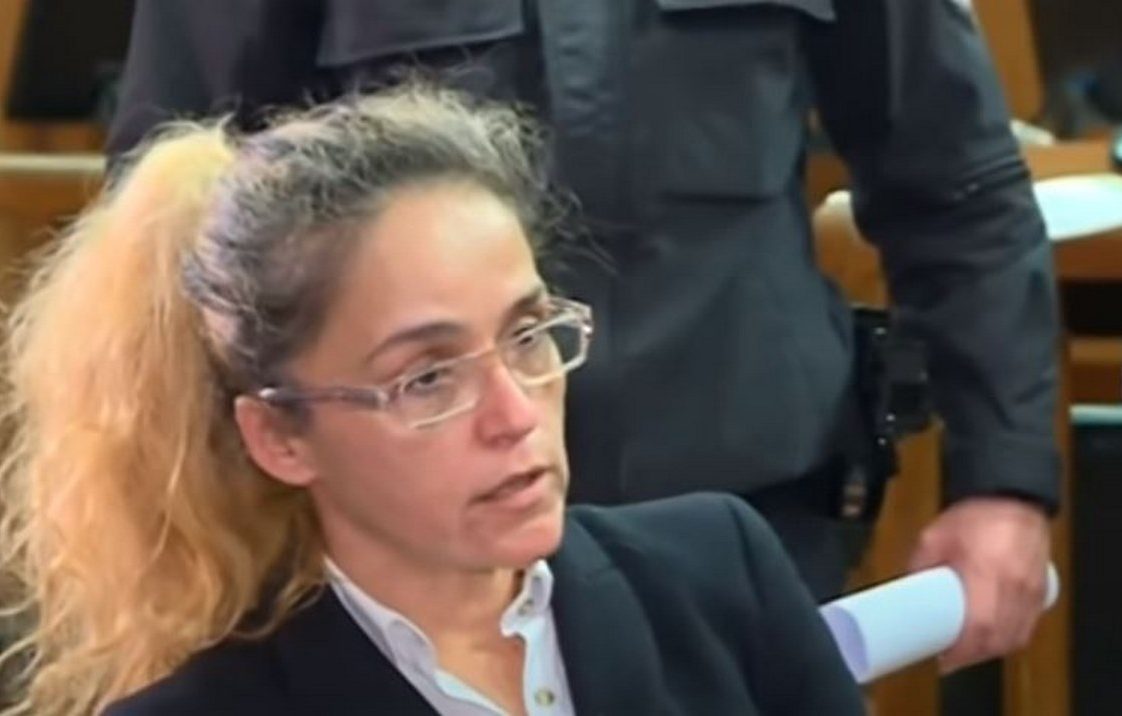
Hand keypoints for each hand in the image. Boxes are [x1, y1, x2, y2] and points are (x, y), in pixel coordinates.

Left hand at [908, 496, 1050, 672]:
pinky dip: (1009, 640)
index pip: (979, 624)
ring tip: (966, 651)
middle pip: (997, 638)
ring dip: (990, 650)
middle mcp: (1013, 586)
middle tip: (949, 657)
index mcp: (986, 570)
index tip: (943, 657)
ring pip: (1014, 637)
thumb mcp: (934, 536)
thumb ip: (921, 565)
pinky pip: (1027, 628)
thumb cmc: (974, 516)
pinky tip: (992, 641)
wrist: (1012, 496)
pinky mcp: (1041, 592)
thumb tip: (905, 591)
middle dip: (972, 655)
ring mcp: (1031, 591)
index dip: (962, 649)